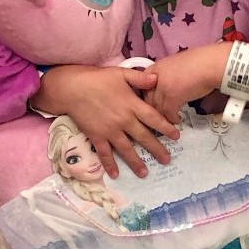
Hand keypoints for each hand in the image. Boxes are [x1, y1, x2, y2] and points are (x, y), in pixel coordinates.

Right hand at [32, 65, 178, 177]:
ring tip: (145, 173)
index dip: (166, 128)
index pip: (153, 119)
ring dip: (136, 162)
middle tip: (167, 160)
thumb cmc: (97, 79)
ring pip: (127, 149)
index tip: (176, 136)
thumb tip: (157, 79)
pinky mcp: (97, 136)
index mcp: (132, 105)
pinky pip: (105, 153)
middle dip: (157, 149)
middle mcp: (123, 121)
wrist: (72, 88)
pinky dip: (110, 165)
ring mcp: (110, 131)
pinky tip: (116, 174)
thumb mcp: (121, 73)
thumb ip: (140, 79)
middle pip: (144, 137)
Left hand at [143, 43, 233, 122]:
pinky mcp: (173, 97)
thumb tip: (168, 84)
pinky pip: (168, 113)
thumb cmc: (199, 62)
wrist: (211, 64)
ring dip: (163, 116)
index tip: (151, 104)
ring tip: (168, 121)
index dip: (146, 96)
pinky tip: (177, 120)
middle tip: (158, 116)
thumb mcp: (176, 64)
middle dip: (153, 109)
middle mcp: (156, 77)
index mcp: (156, 67)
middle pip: (148, 98)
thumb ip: (167, 74)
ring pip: (157, 107)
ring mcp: (163, 87)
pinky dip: (172, 118)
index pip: (142, 85)